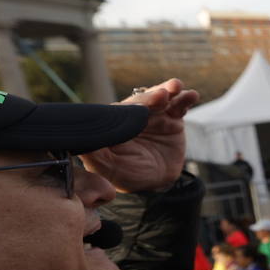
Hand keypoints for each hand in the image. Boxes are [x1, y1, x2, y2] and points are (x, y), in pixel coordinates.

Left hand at [82, 79, 198, 192]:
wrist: (154, 183)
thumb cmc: (125, 174)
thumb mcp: (107, 167)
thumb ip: (94, 154)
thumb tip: (77, 142)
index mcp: (116, 123)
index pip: (124, 110)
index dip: (134, 105)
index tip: (143, 104)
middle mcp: (134, 115)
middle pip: (143, 100)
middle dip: (152, 96)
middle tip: (162, 95)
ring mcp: (154, 115)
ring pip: (161, 98)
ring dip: (169, 91)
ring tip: (177, 87)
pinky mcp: (172, 119)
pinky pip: (179, 106)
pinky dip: (185, 99)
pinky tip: (192, 95)